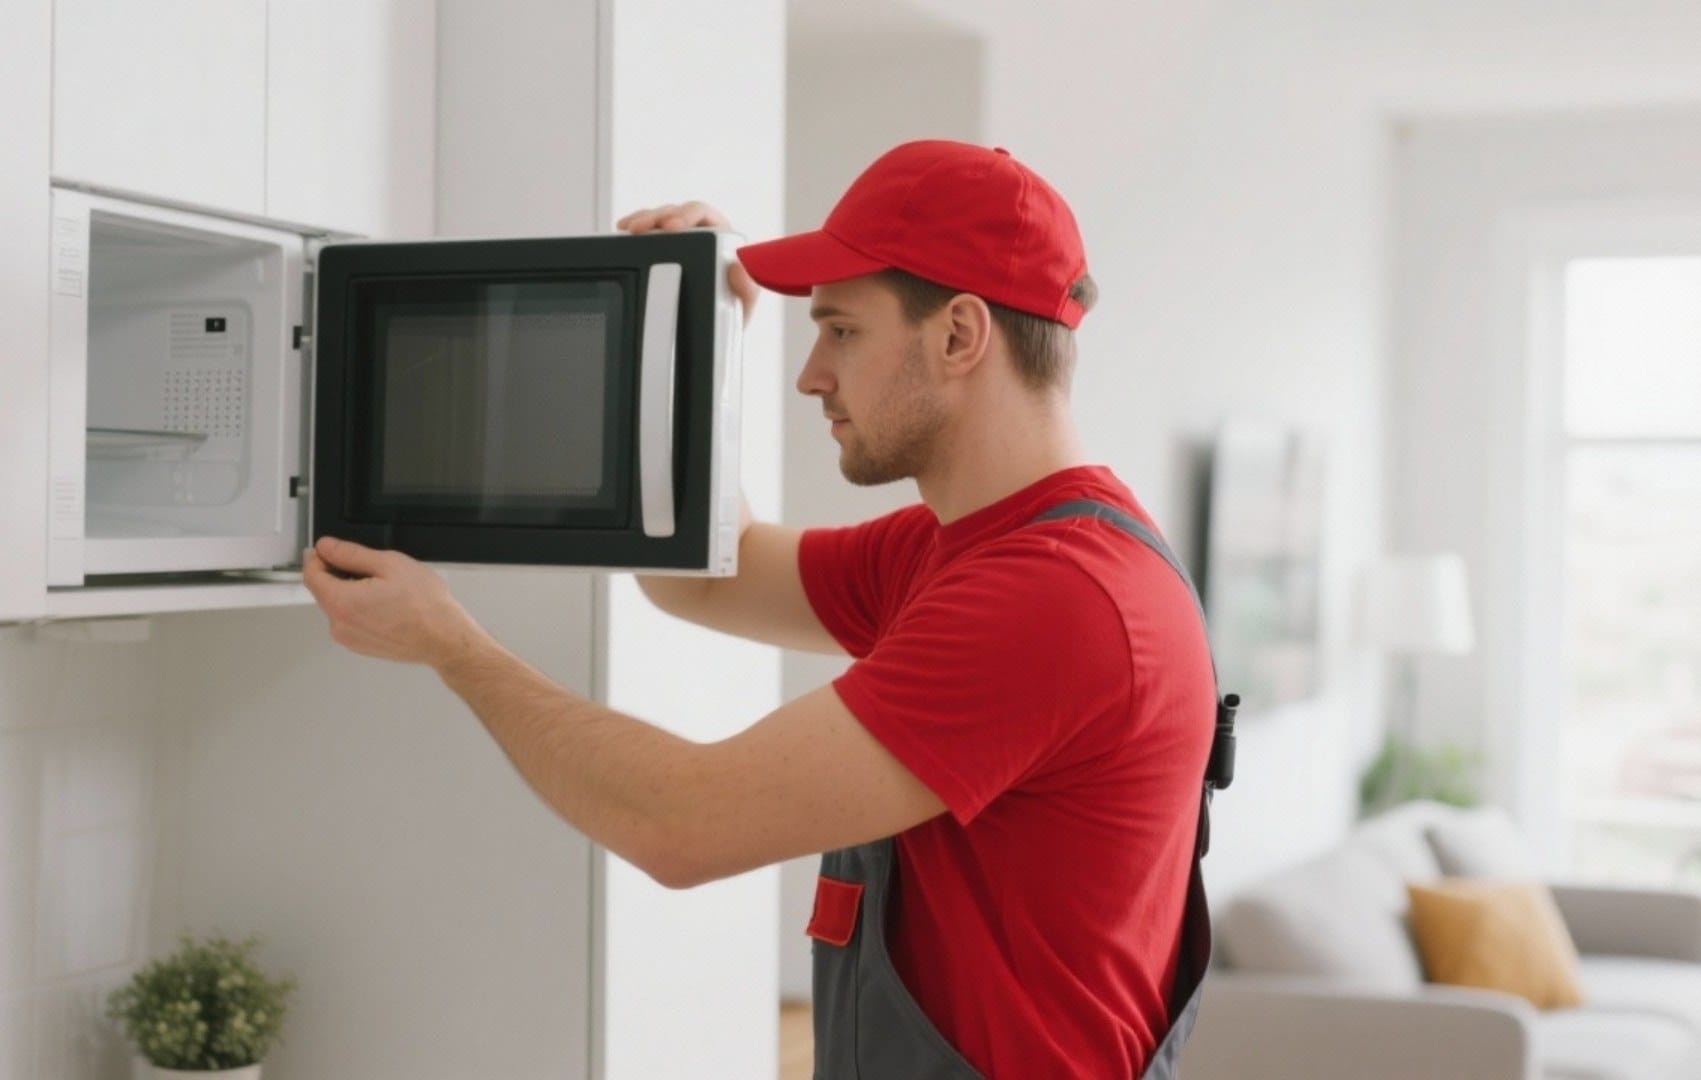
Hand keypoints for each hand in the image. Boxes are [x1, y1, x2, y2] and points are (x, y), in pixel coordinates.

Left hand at [302, 536, 493, 668]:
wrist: (444, 639)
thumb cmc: (425, 605)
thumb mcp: (389, 564)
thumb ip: (351, 554)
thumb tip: (327, 547)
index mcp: (341, 602)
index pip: (311, 575)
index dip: (317, 557)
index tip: (328, 550)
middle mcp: (339, 625)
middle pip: (324, 591)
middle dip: (338, 574)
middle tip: (371, 567)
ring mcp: (349, 638)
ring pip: (338, 605)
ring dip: (351, 592)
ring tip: (385, 589)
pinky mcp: (360, 646)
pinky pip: (350, 620)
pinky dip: (360, 609)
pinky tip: (386, 605)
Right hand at [617, 200, 757, 325]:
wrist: (709, 332)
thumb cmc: (728, 314)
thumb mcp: (741, 306)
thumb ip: (747, 289)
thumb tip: (738, 269)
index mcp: (721, 237)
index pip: (703, 215)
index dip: (686, 215)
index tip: (673, 227)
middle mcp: (699, 233)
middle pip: (675, 213)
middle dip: (657, 217)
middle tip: (642, 228)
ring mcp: (678, 241)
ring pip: (658, 220)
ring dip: (642, 220)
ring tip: (629, 228)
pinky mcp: (660, 250)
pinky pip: (646, 233)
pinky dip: (635, 228)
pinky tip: (624, 229)